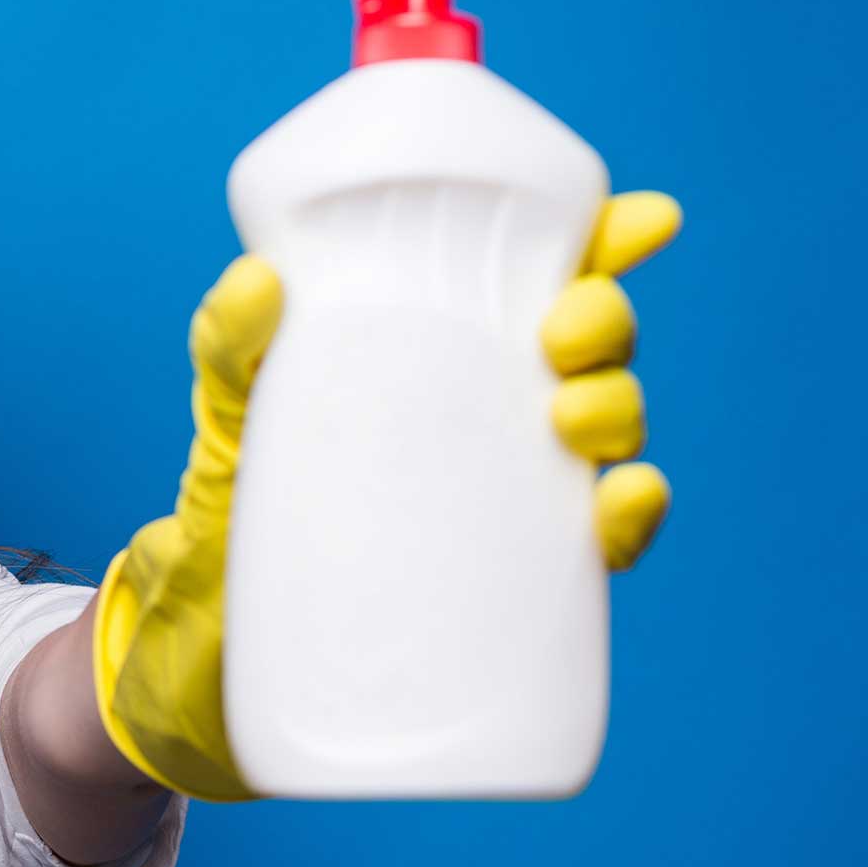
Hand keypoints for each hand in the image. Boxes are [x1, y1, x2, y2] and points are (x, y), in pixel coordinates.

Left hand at [87, 190, 683, 801]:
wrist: (223, 648)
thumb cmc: (245, 502)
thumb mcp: (230, 415)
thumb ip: (231, 347)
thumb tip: (256, 281)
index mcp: (446, 348)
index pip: (543, 277)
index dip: (608, 242)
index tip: (644, 219)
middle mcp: (495, 410)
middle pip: (590, 346)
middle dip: (604, 321)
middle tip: (558, 332)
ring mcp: (513, 491)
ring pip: (607, 432)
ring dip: (617, 410)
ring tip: (571, 418)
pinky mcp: (517, 578)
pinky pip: (599, 542)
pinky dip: (629, 516)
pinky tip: (619, 502)